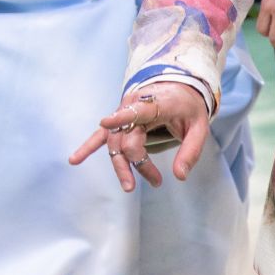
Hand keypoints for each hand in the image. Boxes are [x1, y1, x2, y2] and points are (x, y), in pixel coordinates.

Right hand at [69, 81, 210, 190]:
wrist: (179, 88)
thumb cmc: (189, 109)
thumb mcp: (200, 127)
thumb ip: (191, 151)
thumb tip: (180, 177)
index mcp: (157, 103)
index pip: (137, 111)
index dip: (121, 117)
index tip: (106, 122)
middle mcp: (135, 106)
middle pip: (127, 138)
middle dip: (138, 163)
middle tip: (156, 182)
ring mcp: (123, 113)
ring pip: (114, 142)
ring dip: (120, 165)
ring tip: (128, 186)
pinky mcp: (118, 121)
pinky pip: (101, 136)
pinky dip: (88, 147)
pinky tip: (74, 160)